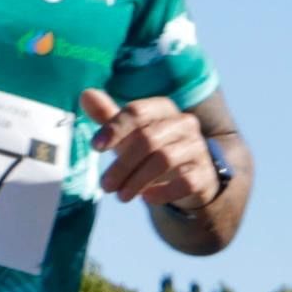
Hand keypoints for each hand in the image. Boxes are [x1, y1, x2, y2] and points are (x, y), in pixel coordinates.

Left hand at [81, 89, 214, 211]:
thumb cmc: (150, 151)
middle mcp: (184, 124)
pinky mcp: (205, 173)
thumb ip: (108, 116)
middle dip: (122, 165)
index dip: (114, 128)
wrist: (188, 177)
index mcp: (163, 110)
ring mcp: (197, 148)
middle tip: (105, 186)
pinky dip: (163, 192)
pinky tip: (147, 198)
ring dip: (137, 181)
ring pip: (164, 160)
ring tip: (120, 196)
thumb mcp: (128, 134)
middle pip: (148, 139)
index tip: (96, 147)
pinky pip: (186, 182)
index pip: (138, 111)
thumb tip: (86, 94)